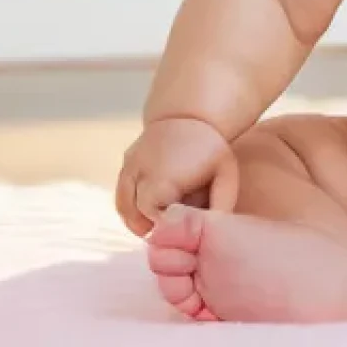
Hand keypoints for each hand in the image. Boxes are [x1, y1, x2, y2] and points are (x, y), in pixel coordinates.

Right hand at [115, 117, 238, 236]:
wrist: (193, 114)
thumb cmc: (211, 149)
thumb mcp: (225, 174)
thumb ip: (221, 205)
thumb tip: (213, 232)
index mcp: (162, 181)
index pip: (155, 222)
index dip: (168, 230)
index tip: (182, 228)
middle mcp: (139, 173)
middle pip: (137, 218)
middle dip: (153, 225)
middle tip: (173, 226)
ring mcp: (128, 166)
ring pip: (125, 208)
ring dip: (139, 219)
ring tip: (162, 220)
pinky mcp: (125, 163)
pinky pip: (122, 194)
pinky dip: (131, 207)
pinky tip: (150, 209)